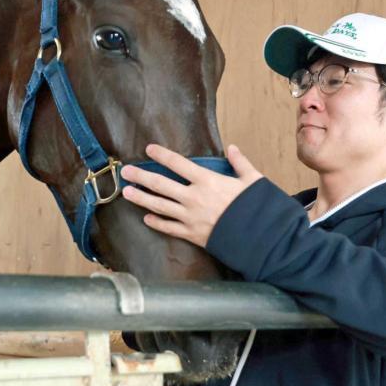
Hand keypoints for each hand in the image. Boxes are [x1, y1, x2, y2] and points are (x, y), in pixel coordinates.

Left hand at [120, 144, 263, 247]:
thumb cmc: (257, 208)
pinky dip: (157, 223)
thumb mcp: (253, 180)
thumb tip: (232, 147)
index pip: (178, 163)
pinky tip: (146, 219)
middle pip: (161, 184)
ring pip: (160, 206)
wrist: (260, 238)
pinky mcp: (192, 234)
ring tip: (126, 193)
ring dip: (141, 198)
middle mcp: (194, 197)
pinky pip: (170, 228)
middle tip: (126, 171)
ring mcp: (190, 217)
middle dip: (141, 176)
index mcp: (207, 181)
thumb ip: (240, 162)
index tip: (149, 149)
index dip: (162, 155)